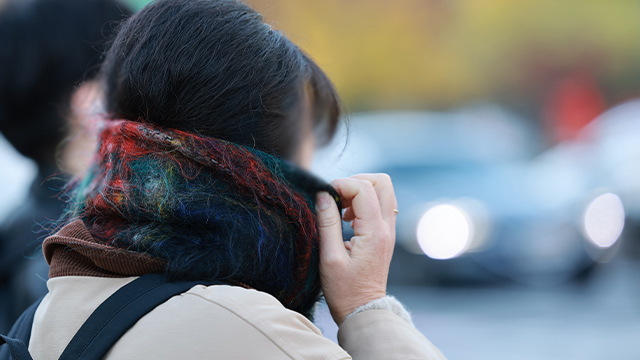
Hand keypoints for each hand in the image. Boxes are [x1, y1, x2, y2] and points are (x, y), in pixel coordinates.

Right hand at [315, 173, 396, 324]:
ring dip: (360, 191)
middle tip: (337, 197)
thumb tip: (323, 195)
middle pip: (381, 182)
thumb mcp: (330, 257)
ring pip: (383, 191)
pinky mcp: (384, 234)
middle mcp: (386, 228)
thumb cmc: (345, 290)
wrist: (363, 310)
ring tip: (341, 209)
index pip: (364, 188)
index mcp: (374, 232)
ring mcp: (388, 230)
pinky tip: (347, 218)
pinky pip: (379, 204)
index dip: (342, 184)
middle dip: (356, 181)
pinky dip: (363, 202)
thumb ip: (327, 223)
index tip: (325, 195)